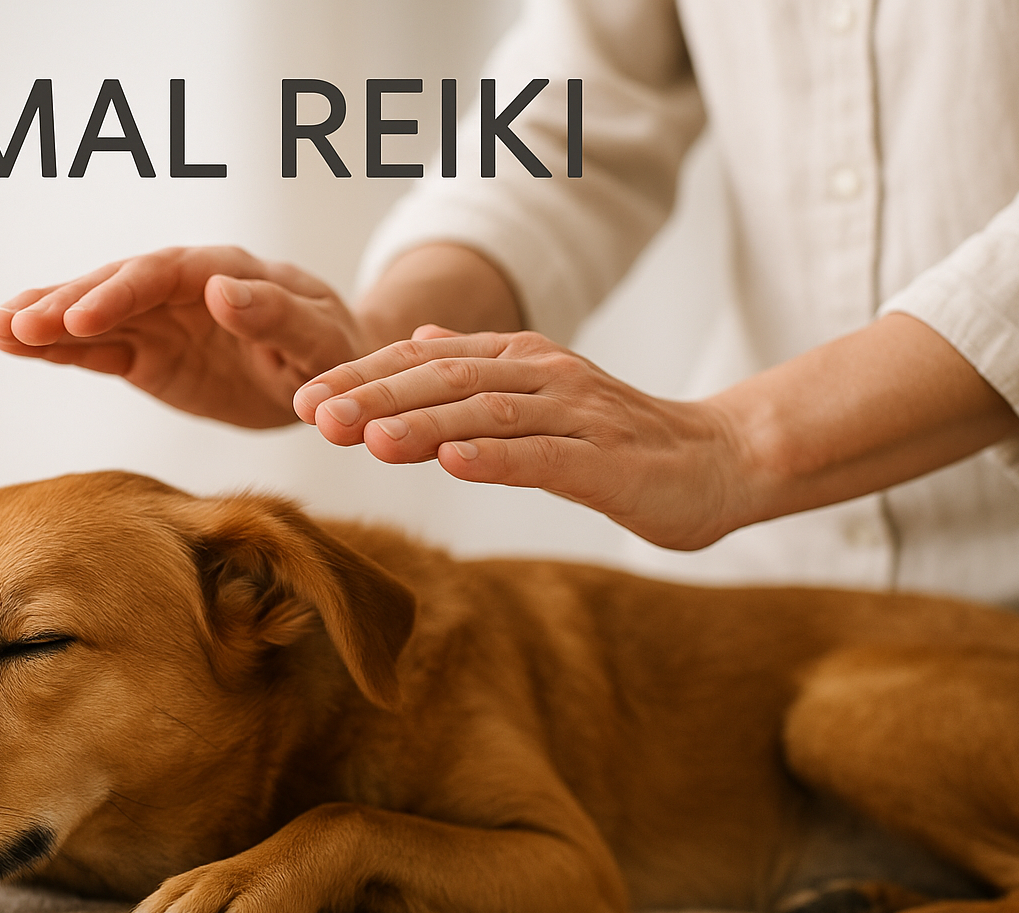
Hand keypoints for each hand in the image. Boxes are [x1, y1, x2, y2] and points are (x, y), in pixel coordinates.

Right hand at [0, 247, 364, 427]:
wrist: (332, 375)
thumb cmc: (336, 351)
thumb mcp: (322, 339)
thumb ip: (276, 314)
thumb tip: (221, 288)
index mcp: (229, 273)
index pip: (165, 275)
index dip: (120, 293)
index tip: (82, 316)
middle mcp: (185, 288)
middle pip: (117, 288)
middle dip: (67, 305)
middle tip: (16, 324)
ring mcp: (161, 320)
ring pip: (96, 316)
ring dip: (46, 321)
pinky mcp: (148, 354)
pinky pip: (96, 350)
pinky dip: (56, 349)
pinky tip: (12, 344)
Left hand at [292, 326, 749, 549]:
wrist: (717, 461)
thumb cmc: (618, 440)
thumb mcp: (539, 398)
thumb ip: (478, 372)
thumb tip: (420, 342)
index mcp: (517, 360)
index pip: (424, 362)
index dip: (361, 376)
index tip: (301, 397)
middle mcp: (541, 375)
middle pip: (443, 380)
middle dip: (373, 395)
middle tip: (311, 414)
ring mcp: (576, 414)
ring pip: (485, 413)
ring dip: (422, 424)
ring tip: (365, 439)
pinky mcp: (606, 460)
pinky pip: (543, 456)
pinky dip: (495, 456)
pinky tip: (451, 465)